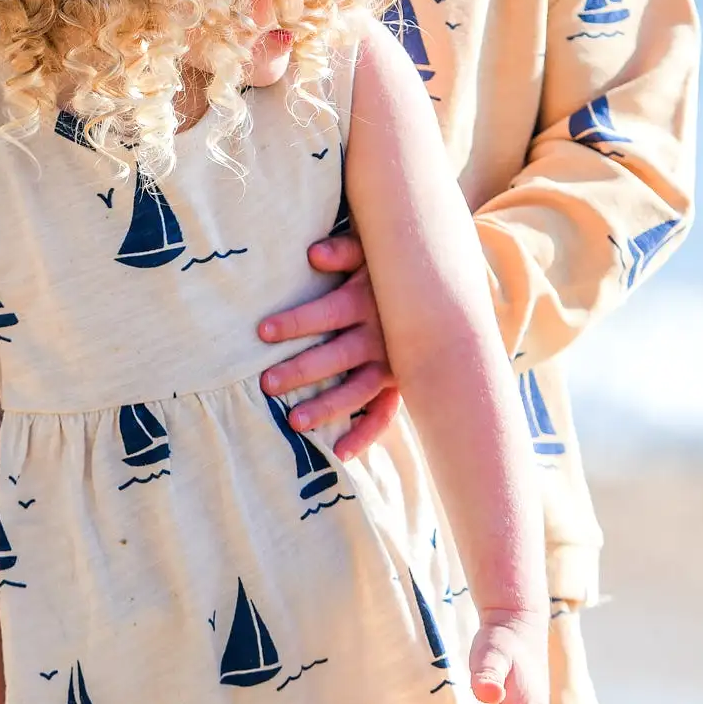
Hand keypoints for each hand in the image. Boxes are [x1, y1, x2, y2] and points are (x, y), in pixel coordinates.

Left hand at [256, 235, 400, 460]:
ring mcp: (392, 363)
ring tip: (294, 422)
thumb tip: (313, 255)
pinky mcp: (402, 383)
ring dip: (328, 408)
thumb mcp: (372, 251)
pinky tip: (341, 453)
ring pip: (358, 390)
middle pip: (337, 356)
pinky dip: (366, 435)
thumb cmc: (388, 265)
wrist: (440, 283)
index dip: (297, 322)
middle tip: (266, 383)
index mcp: (369, 300)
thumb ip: (344, 250)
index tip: (263, 332)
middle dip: (301, 370)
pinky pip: (385, 414)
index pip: (328, 312)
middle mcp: (381, 336)